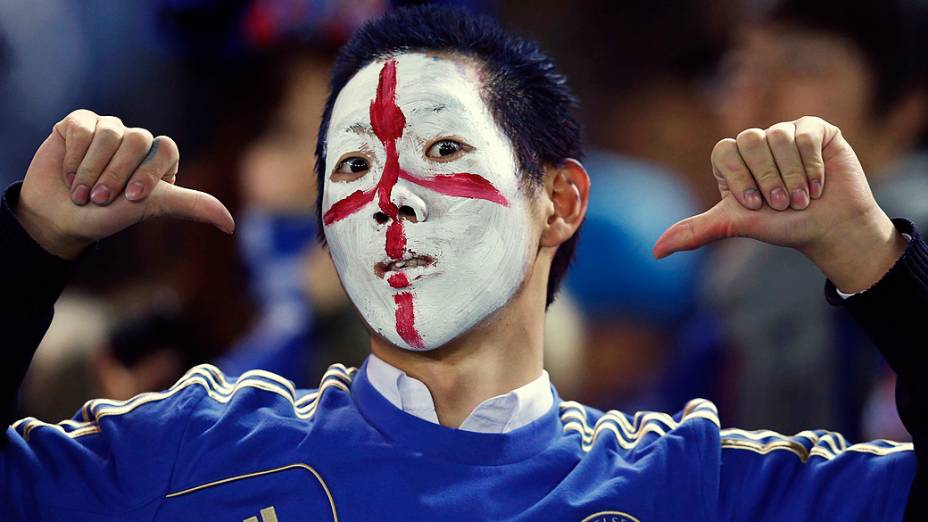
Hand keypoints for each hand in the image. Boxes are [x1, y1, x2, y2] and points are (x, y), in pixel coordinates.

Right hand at [14, 110, 233, 259]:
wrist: (60, 218)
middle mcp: (136, 140)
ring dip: (93, 170)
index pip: (167, 149)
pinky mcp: (78, 123)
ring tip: (83, 191)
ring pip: (109, 133)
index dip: (149, 173)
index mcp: (159, 158)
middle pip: (138, 139)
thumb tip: (231, 224)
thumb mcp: (153, 209)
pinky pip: (82, 128)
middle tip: (102, 199)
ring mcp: (107, 129)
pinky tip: (69, 173)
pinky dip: (74, 156)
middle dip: (117, 175)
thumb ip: (193, 206)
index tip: (132, 198)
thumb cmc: (108, 216)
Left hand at [653, 116, 907, 292]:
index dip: (738, 177)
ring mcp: (786, 132)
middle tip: (781, 204)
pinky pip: (805, 135)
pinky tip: (818, 186)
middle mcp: (756, 143)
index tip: (754, 205)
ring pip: (778, 137)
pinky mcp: (815, 129)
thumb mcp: (735, 226)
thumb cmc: (782, 226)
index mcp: (733, 161)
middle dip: (766, 179)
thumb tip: (656, 251)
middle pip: (749, 140)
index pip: (723, 150)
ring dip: (790, 176)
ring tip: (801, 199)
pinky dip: (812, 166)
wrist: (829, 228)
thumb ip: (695, 232)